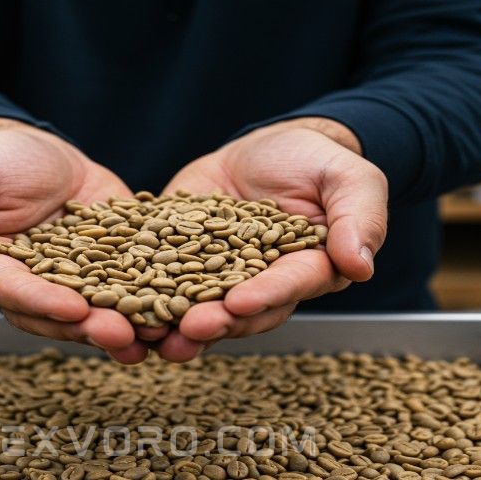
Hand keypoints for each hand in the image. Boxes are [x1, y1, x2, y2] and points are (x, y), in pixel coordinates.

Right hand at [0, 118, 147, 363]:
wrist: (34, 150)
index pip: (15, 293)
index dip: (43, 303)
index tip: (73, 309)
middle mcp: (38, 287)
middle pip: (63, 313)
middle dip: (94, 326)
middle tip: (124, 334)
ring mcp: (81, 277)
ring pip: (103, 307)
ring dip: (130, 323)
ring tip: (159, 333)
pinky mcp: (116, 261)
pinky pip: (137, 279)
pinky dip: (159, 293)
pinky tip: (184, 305)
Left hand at [159, 117, 387, 360]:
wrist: (267, 147)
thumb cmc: (316, 162)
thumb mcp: (348, 178)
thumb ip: (359, 218)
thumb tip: (360, 266)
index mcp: (304, 270)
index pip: (287, 287)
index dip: (266, 295)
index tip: (241, 301)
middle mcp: (259, 282)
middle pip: (238, 309)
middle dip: (215, 320)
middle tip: (191, 327)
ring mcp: (215, 271)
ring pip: (197, 303)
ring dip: (175, 320)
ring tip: (153, 331)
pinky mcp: (180, 253)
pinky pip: (160, 273)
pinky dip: (142, 286)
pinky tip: (121, 296)